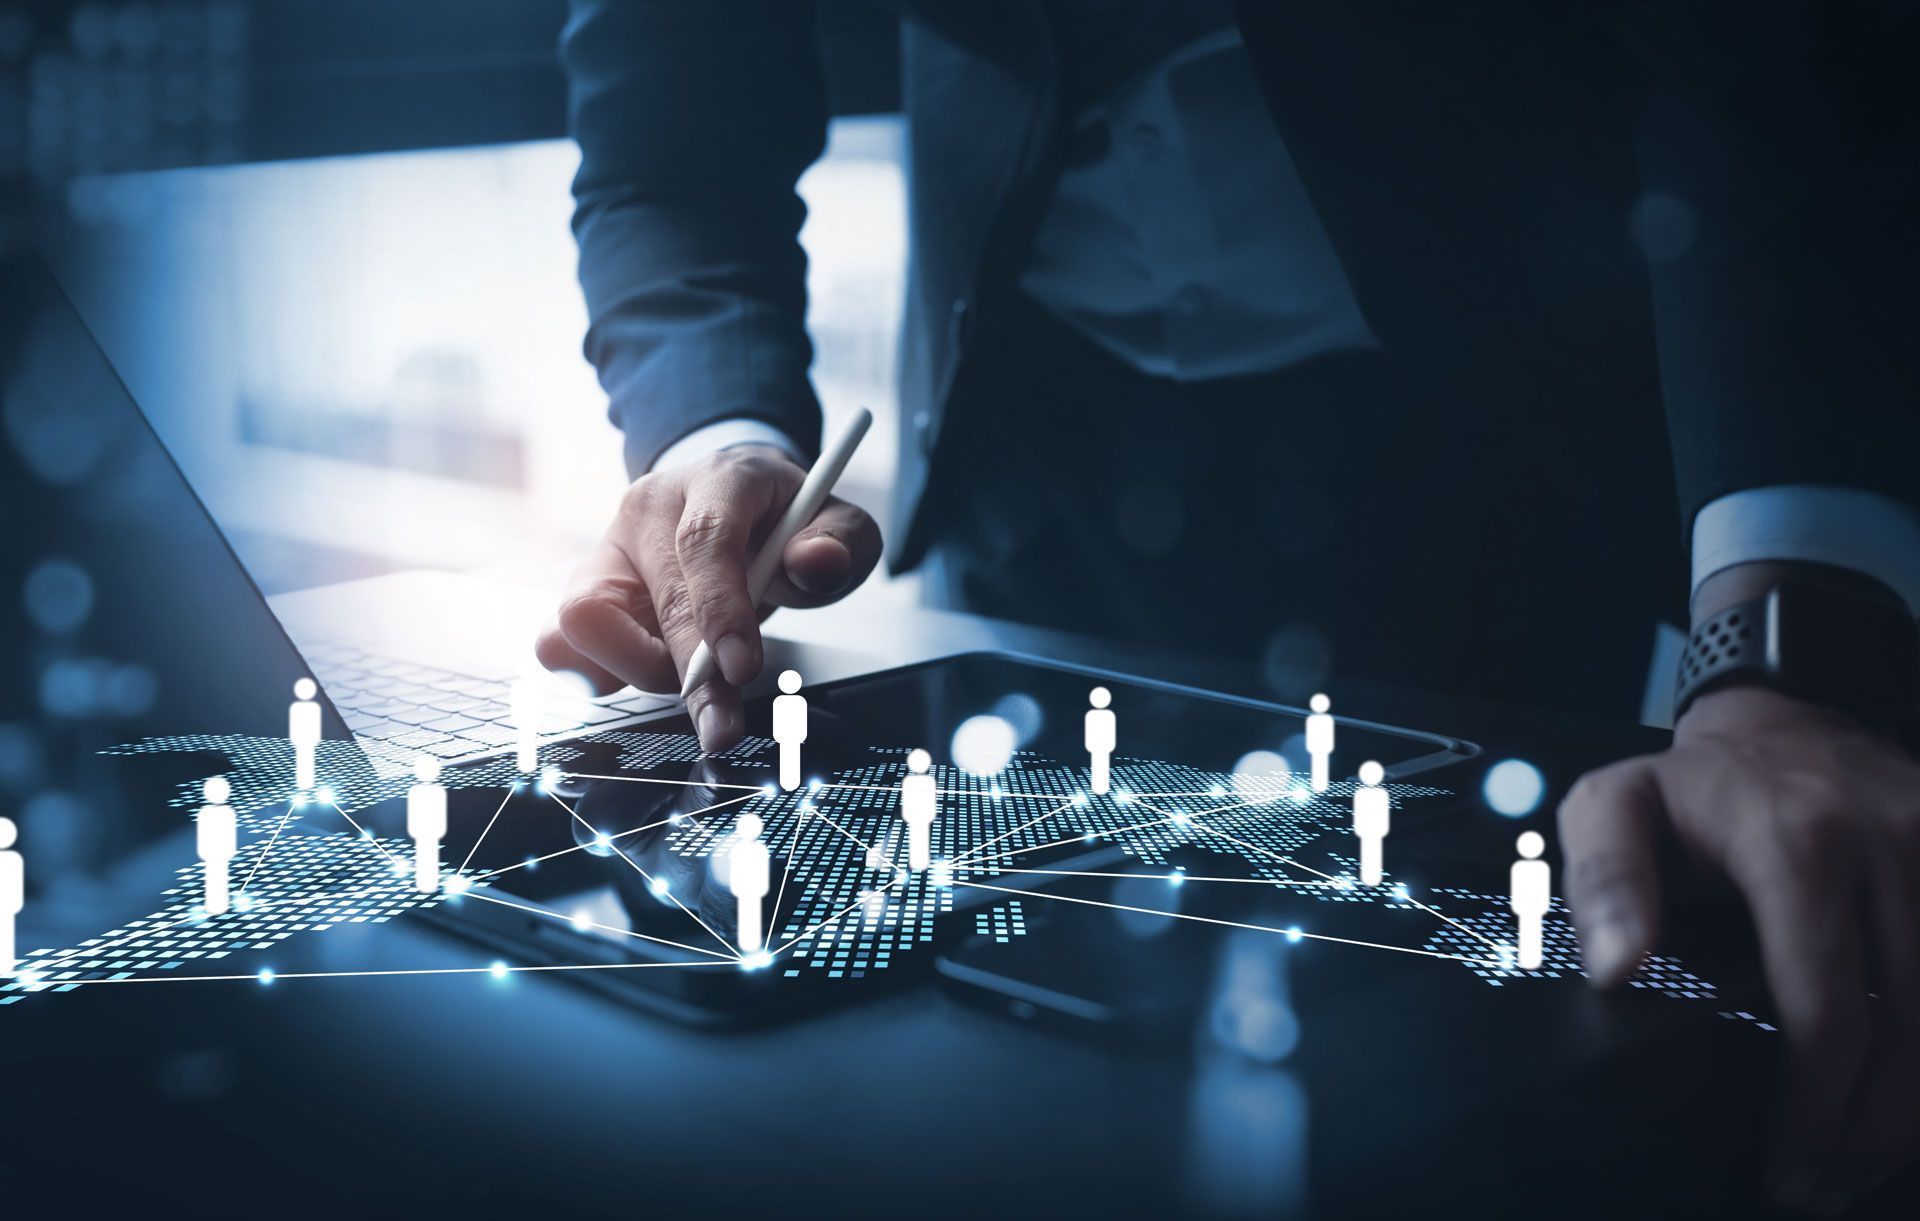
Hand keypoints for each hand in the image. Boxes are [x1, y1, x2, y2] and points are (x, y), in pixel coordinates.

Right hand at [535, 445, 881, 750]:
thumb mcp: (834, 524)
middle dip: (691, 674)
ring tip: (687, 673)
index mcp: (717, 480)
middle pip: (655, 599)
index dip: (720, 607)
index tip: (743, 669)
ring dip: (639, 671)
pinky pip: (557, 644)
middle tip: (722, 725)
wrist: (733, 504)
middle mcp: (648, 509)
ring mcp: (607, 550)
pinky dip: (598, 674)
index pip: (706, 539)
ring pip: (583, 622)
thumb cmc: (781, 522)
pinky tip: (644, 673)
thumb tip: (815, 564)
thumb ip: (840, 543)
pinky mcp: (585, 591)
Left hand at [1558, 684, 1919, 1208]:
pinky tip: (1909, 1106)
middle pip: (1909, 1029)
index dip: (1815, 1103)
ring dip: (1917, 1110)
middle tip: (1822, 1184)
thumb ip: (1604, 881)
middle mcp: (1890, 847)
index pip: (1828, 1004)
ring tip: (1865, 1164)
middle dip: (1871, 1129)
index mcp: (1796, 842)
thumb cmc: (1694, 785)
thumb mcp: (1614, 807)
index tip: (1786, 1162)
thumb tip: (1615, 968)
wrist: (1787, 718)